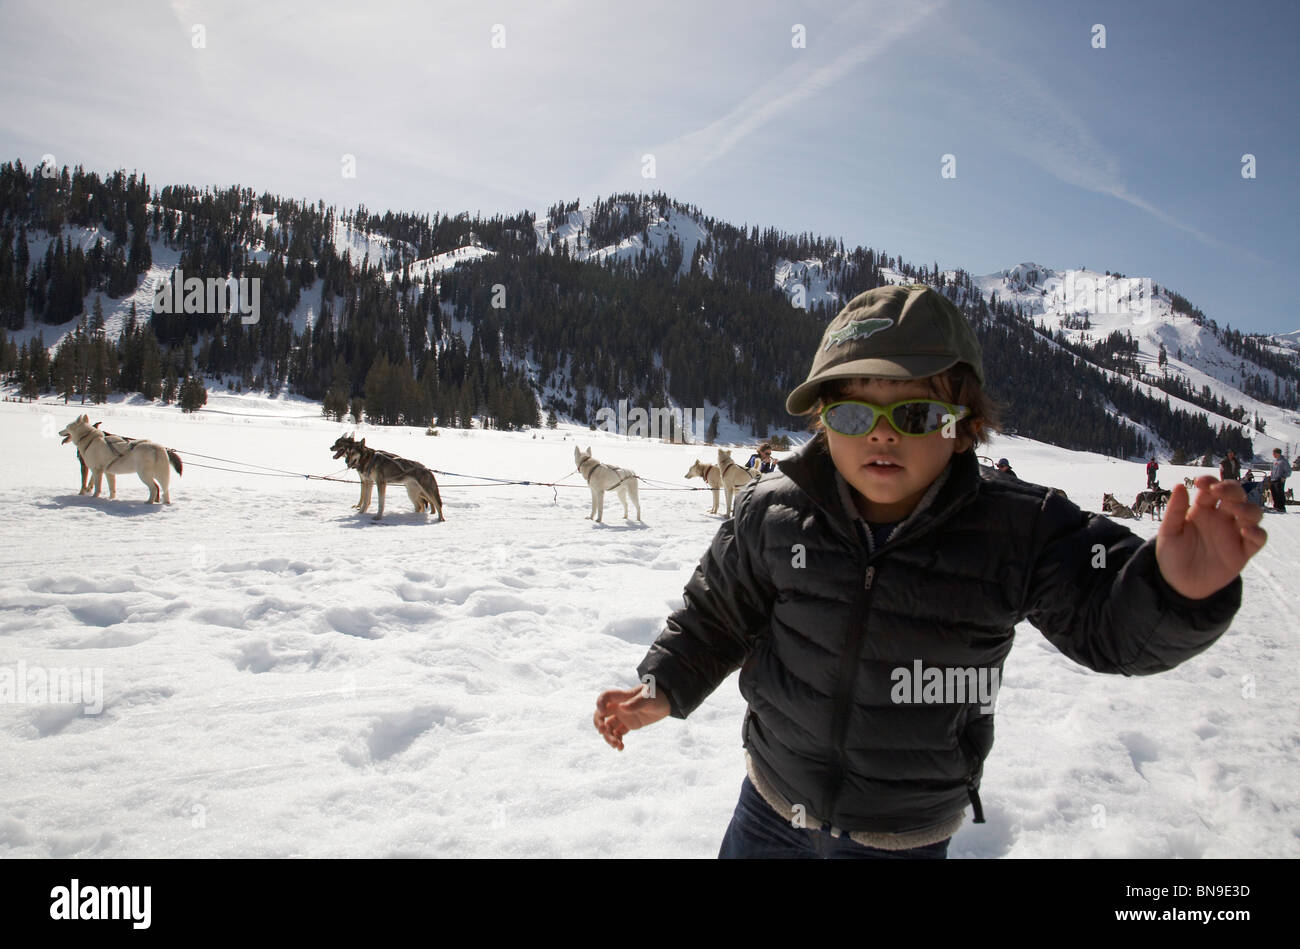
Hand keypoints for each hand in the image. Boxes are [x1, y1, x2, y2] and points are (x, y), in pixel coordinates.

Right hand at [593, 685, 670, 750]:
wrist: (668, 702)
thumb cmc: (657, 695)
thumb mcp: (649, 698)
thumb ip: (636, 703)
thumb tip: (622, 708)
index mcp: (622, 697)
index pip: (605, 697)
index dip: (600, 704)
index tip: (603, 712)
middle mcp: (619, 706)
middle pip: (601, 715)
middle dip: (599, 724)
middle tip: (604, 732)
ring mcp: (623, 716)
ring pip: (609, 727)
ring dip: (609, 737)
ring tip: (617, 745)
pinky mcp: (629, 725)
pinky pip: (618, 734)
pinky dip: (617, 741)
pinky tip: (621, 747)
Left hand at [1156, 477, 1265, 598]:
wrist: (1178, 583)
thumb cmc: (1172, 554)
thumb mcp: (1168, 532)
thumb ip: (1175, 510)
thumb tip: (1180, 485)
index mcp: (1202, 509)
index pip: (1212, 489)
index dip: (1210, 482)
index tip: (1201, 483)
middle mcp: (1221, 518)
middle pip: (1236, 496)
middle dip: (1231, 489)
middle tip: (1219, 492)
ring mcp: (1234, 533)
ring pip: (1252, 513)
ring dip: (1248, 508)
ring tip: (1235, 510)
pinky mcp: (1243, 551)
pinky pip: (1258, 539)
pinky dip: (1257, 532)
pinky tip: (1245, 530)